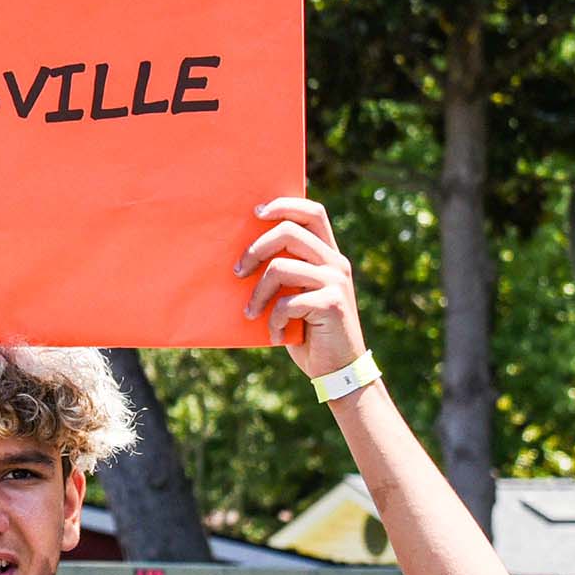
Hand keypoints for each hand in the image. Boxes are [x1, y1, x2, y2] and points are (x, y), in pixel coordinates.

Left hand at [240, 198, 367, 375]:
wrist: (337, 368)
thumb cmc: (307, 330)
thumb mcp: (295, 295)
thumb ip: (285, 271)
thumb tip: (244, 253)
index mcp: (328, 255)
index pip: (312, 212)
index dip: (284, 205)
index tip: (256, 212)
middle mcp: (335, 263)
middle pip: (289, 232)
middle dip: (255, 249)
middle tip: (237, 272)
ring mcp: (335, 282)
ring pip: (280, 267)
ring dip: (257, 295)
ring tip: (251, 313)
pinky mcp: (332, 304)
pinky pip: (287, 302)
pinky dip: (274, 321)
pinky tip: (276, 335)